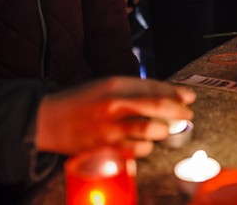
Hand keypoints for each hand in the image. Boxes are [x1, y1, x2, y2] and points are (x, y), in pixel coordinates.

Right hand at [35, 77, 194, 156]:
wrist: (47, 120)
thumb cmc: (81, 101)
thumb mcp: (107, 85)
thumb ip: (134, 89)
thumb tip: (167, 94)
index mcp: (114, 85)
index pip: (154, 87)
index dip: (175, 93)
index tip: (189, 97)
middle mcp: (113, 105)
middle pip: (157, 107)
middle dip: (178, 112)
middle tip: (187, 115)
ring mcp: (110, 128)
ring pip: (151, 131)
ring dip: (162, 131)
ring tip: (162, 130)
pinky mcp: (105, 148)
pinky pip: (137, 151)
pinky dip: (145, 148)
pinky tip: (143, 144)